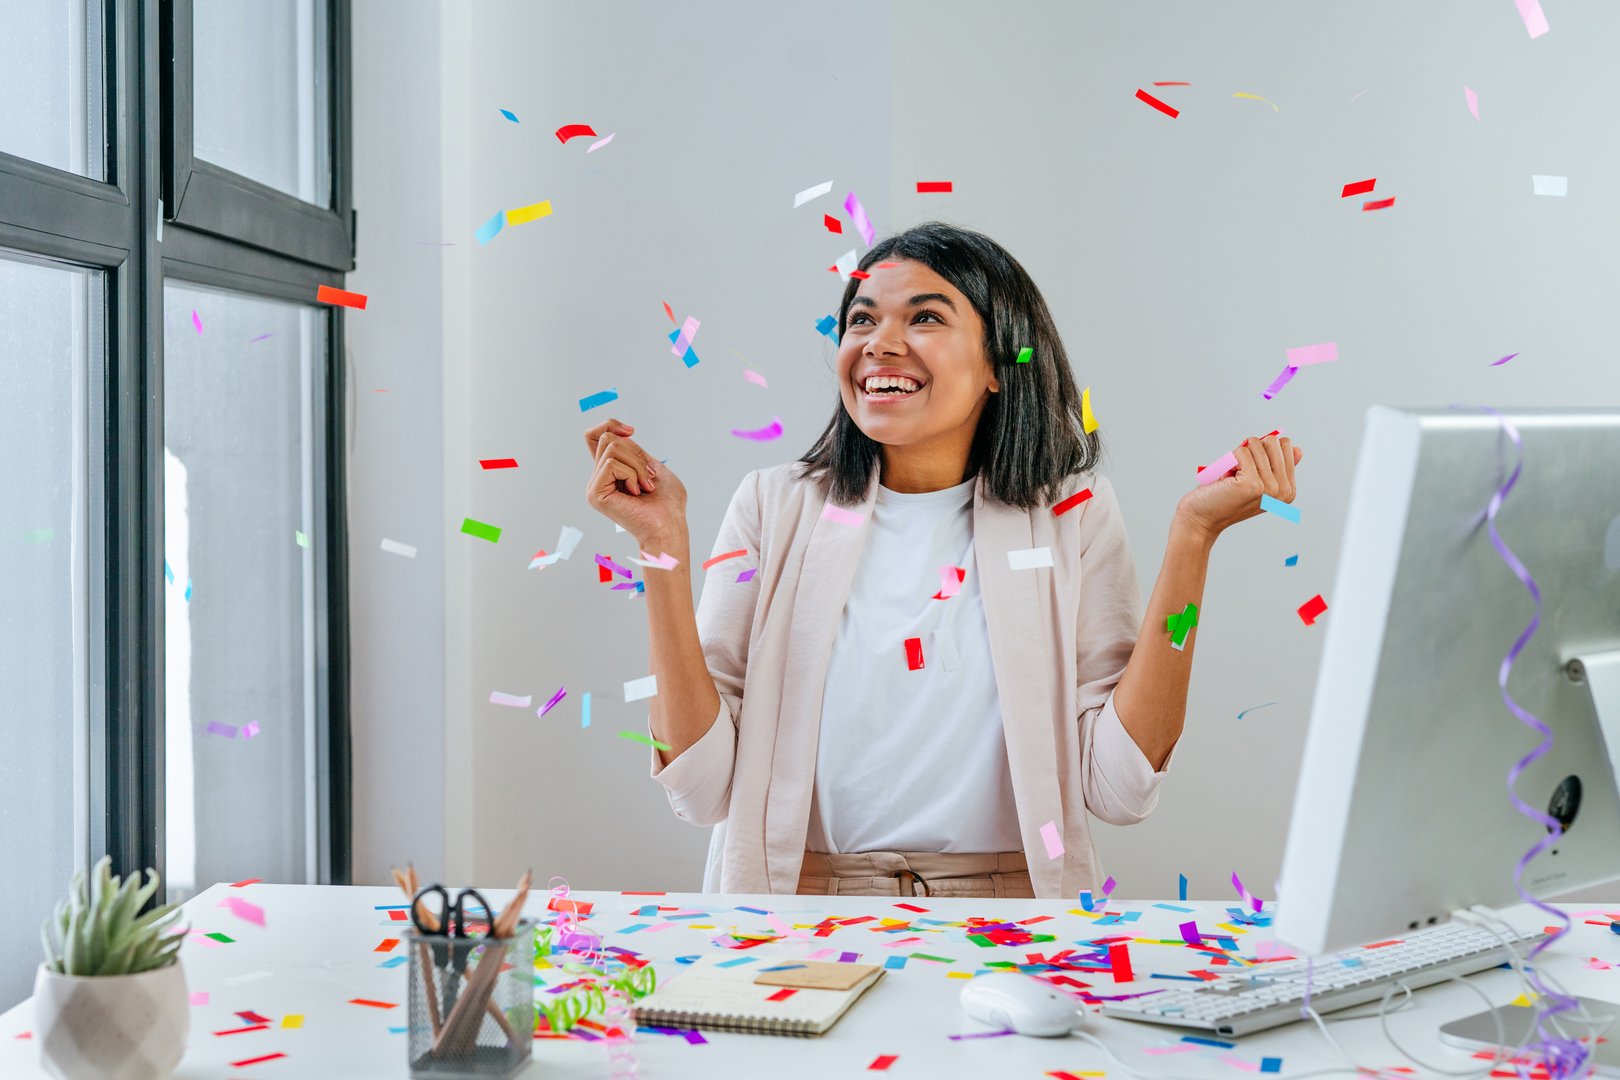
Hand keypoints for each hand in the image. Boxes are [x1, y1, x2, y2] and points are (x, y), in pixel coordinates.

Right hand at [582, 418, 688, 550]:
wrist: (670, 526)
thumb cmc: (668, 504)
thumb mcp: (653, 466)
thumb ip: (634, 450)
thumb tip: (617, 434)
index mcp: (610, 472)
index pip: (594, 436)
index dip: (610, 425)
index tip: (631, 431)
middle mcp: (599, 478)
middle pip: (607, 437)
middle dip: (635, 452)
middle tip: (648, 476)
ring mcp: (595, 487)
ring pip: (611, 448)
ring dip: (637, 465)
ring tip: (644, 486)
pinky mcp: (595, 494)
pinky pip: (611, 464)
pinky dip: (632, 474)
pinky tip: (636, 493)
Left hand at [1175, 432, 1302, 543]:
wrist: (1201, 518)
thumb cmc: (1224, 495)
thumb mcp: (1255, 478)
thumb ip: (1274, 465)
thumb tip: (1297, 449)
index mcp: (1288, 489)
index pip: (1285, 445)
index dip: (1261, 451)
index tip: (1250, 471)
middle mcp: (1284, 491)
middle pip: (1272, 441)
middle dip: (1250, 450)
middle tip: (1239, 473)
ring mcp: (1270, 488)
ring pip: (1255, 444)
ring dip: (1237, 457)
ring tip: (1231, 478)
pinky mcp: (1252, 484)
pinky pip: (1242, 451)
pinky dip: (1229, 461)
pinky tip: (1225, 480)